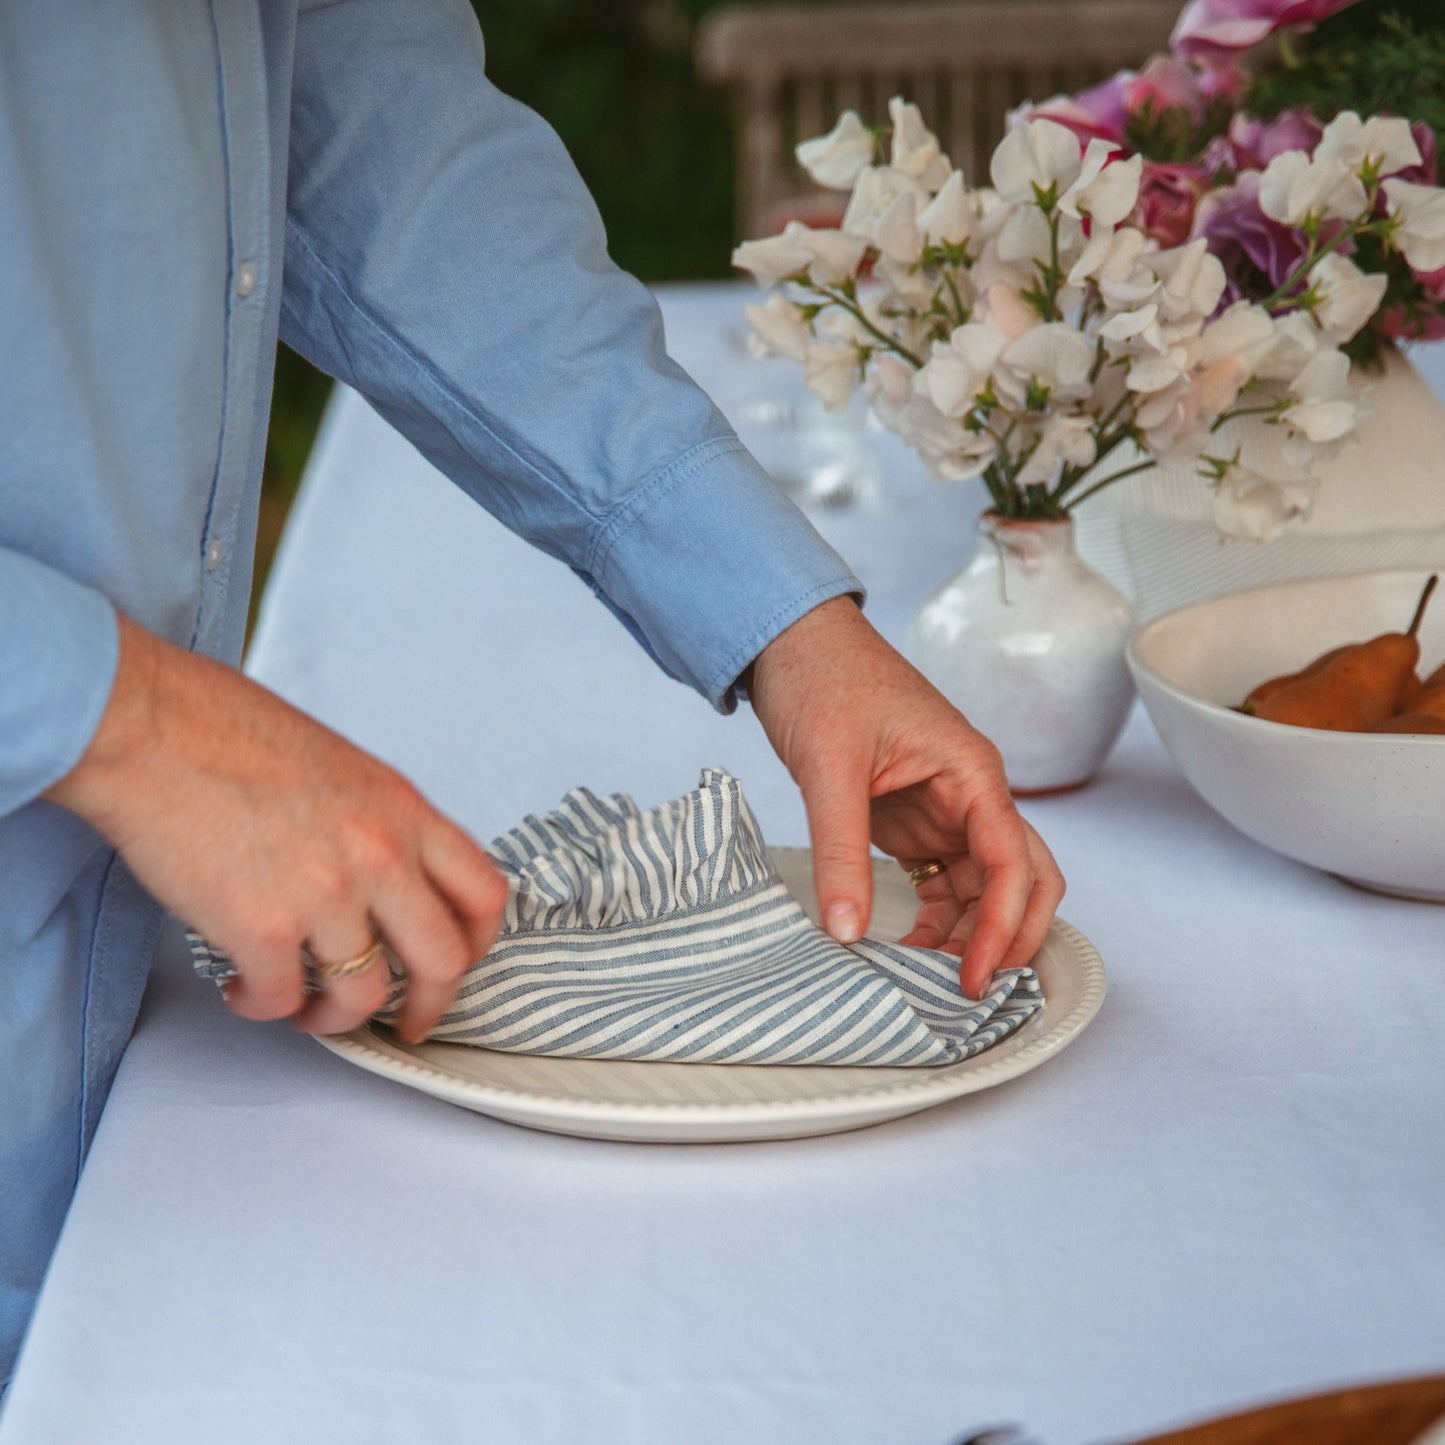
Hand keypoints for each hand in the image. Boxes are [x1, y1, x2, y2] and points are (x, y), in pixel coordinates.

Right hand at [46, 615, 507, 1040]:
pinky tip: (242, 988)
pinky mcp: (261, 928)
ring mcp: (325, 894)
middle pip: (443, 961)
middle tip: (405, 1024)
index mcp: (403, 810)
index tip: (457, 967)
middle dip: (429, 1007)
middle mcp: (380, 854)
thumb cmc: (226, 732)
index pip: (484, 894)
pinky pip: (281, 1000)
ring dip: (332, 1016)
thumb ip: (377, 825)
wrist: (149, 726)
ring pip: (363, 996)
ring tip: (301, 1006)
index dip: (477, 945)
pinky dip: (261, 1006)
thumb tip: (385, 881)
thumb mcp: (341, 767)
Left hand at [747, 597, 1063, 997]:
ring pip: (985, 886)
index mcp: (972, 771)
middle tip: (969, 991)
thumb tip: (847, 931)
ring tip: (931, 980)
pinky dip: (938, 917)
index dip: (1002, 926)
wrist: (791, 640)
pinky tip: (912, 946)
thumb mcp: (828, 767)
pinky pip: (945, 880)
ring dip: (970, 933)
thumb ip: (840, 850)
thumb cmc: (823, 678)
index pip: (1012, 862)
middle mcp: (972, 793)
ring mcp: (946, 808)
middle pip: (1023, 878)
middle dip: (1009, 937)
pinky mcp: (916, 819)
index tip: (971, 978)